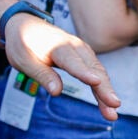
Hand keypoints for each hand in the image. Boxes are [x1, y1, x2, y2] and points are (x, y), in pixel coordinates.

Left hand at [4, 14, 119, 119]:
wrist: (25, 25)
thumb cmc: (23, 43)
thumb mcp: (24, 60)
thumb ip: (41, 74)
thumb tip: (56, 92)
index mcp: (57, 45)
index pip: (72, 61)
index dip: (83, 72)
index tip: (95, 82)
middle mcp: (74, 46)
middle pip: (92, 68)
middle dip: (104, 88)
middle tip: (114, 105)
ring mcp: (82, 50)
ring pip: (98, 72)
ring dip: (107, 92)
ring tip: (112, 113)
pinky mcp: (84, 56)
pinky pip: (96, 72)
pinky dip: (103, 88)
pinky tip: (108, 103)